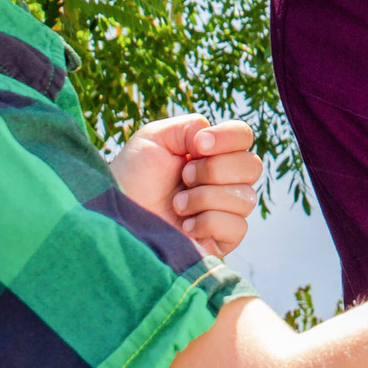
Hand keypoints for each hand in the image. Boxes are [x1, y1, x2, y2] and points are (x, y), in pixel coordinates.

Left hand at [109, 115, 263, 256]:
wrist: (115, 216)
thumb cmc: (131, 177)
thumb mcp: (155, 137)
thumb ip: (190, 126)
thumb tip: (212, 139)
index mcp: (210, 153)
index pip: (244, 136)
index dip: (228, 138)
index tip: (198, 145)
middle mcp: (223, 181)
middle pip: (252, 166)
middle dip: (214, 170)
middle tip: (183, 176)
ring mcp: (224, 212)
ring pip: (246, 198)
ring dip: (205, 197)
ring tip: (176, 205)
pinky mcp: (221, 241)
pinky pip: (238, 227)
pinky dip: (209, 222)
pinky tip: (185, 226)